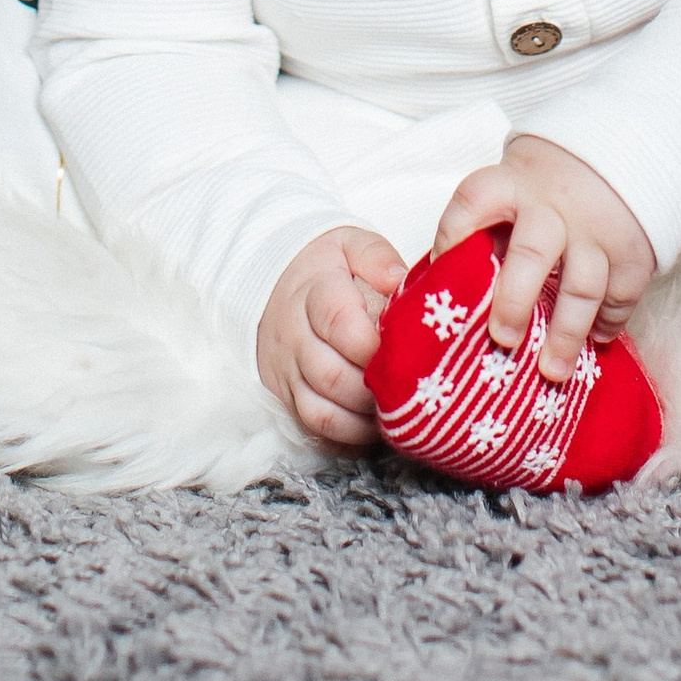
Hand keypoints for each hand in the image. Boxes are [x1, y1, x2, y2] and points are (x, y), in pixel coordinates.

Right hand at [256, 225, 403, 449]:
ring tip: (395, 411)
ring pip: (321, 411)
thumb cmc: (326, 267)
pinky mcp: (286, 396)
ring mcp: (288, 371)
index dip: (372, 346)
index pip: (339, 324)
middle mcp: (295, 336)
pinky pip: (315, 430)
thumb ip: (377, 259)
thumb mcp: (350, 245)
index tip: (403, 352)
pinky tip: (374, 426)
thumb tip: (403, 283)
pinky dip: (347, 436)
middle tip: (407, 388)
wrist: (272, 282)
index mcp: (314, 293)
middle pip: (332, 376)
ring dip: (362, 420)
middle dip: (374, 390)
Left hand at [434, 133, 654, 383]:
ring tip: (551, 371)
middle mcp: (551, 208)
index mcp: (509, 187)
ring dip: (566, 333)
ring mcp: (594, 230)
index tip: (442, 273)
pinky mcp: (631, 251)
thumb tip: (450, 302)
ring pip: (582, 285)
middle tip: (503, 340)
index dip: (452, 237)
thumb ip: (484, 237)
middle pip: (531, 253)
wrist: (608, 160)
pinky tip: (595, 340)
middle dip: (515, 302)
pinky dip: (608, 323)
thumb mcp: (507, 195)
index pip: (472, 203)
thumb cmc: (539, 194)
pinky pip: (621, 295)